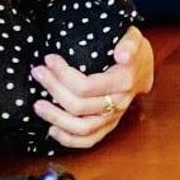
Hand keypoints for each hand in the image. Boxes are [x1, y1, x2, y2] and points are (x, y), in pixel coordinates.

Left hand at [31, 29, 153, 148]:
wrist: (141, 68)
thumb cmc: (132, 51)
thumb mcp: (134, 39)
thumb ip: (129, 44)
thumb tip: (122, 55)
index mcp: (123, 83)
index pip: (86, 86)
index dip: (63, 74)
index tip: (49, 60)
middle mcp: (119, 104)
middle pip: (79, 106)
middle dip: (54, 89)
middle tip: (39, 73)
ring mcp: (113, 118)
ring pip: (81, 128)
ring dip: (56, 118)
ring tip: (38, 104)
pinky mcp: (107, 127)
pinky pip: (88, 141)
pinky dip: (68, 139)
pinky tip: (52, 129)